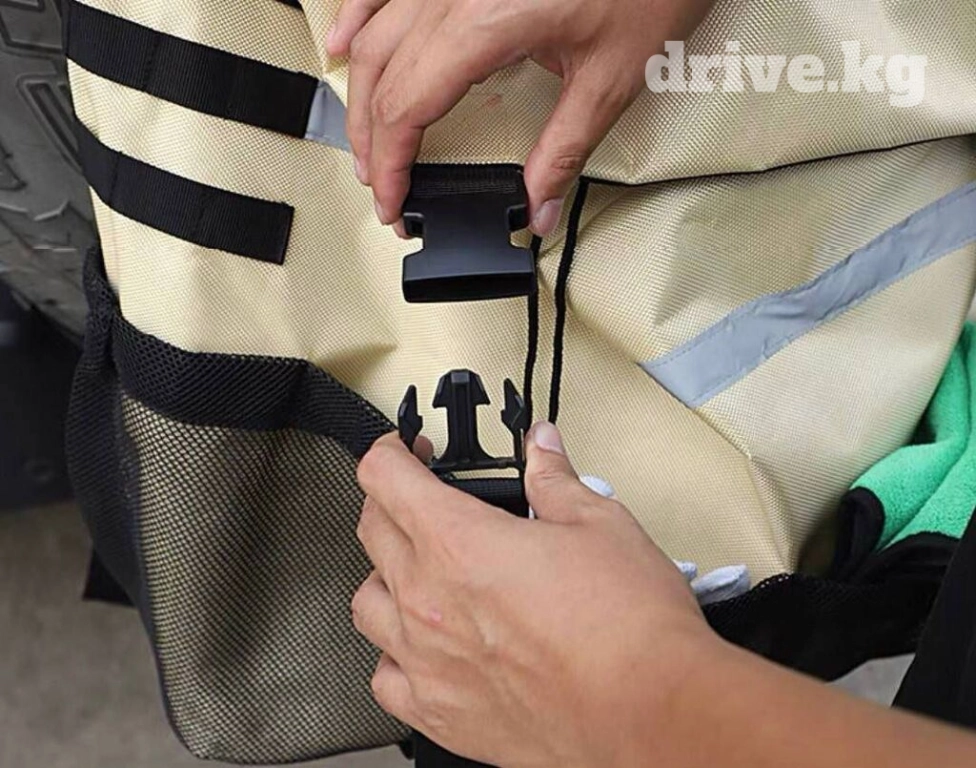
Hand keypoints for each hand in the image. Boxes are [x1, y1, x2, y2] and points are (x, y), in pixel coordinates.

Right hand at [326, 0, 714, 236]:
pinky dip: (359, 18)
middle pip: (380, 72)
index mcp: (484, 22)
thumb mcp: (610, 78)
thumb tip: (540, 203)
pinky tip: (344, 42)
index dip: (391, 164)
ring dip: (361, 91)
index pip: (407, 107)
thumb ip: (565, 150)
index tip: (393, 203)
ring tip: (364, 137)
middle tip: (382, 184)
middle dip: (371, 139)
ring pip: (375, 32)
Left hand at [352, 423, 716, 766]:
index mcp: (457, 541)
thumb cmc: (627, 627)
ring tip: (418, 571)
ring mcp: (426, 660)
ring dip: (386, 576)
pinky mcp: (440, 714)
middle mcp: (428, 599)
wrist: (649, 711)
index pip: (385, 476)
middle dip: (391, 502)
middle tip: (424, 499)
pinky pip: (386, 677)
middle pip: (372, 530)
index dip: (393, 450)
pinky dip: (395, 654)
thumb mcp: (598, 524)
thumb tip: (542, 452)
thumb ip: (554, 480)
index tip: (409, 452)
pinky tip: (423, 647)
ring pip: (367, 603)